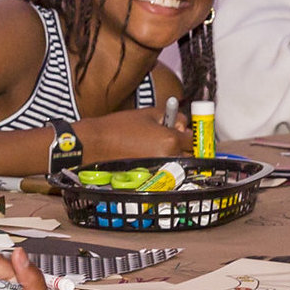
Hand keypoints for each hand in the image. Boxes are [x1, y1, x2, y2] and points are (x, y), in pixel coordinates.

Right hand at [73, 108, 190, 162]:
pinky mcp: (150, 176)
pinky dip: (161, 163)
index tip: (182, 128)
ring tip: (156, 145)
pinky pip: (164, 170)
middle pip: (189, 154)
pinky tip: (148, 154)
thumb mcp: (148, 113)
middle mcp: (168, 157)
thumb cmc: (119, 127)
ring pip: (177, 163)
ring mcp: (160, 169)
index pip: (192, 138)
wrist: (96, 144)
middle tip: (170, 135)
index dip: (187, 131)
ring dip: (173, 155)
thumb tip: (181, 122)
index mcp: (170, 140)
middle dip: (183, 145)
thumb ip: (170, 115)